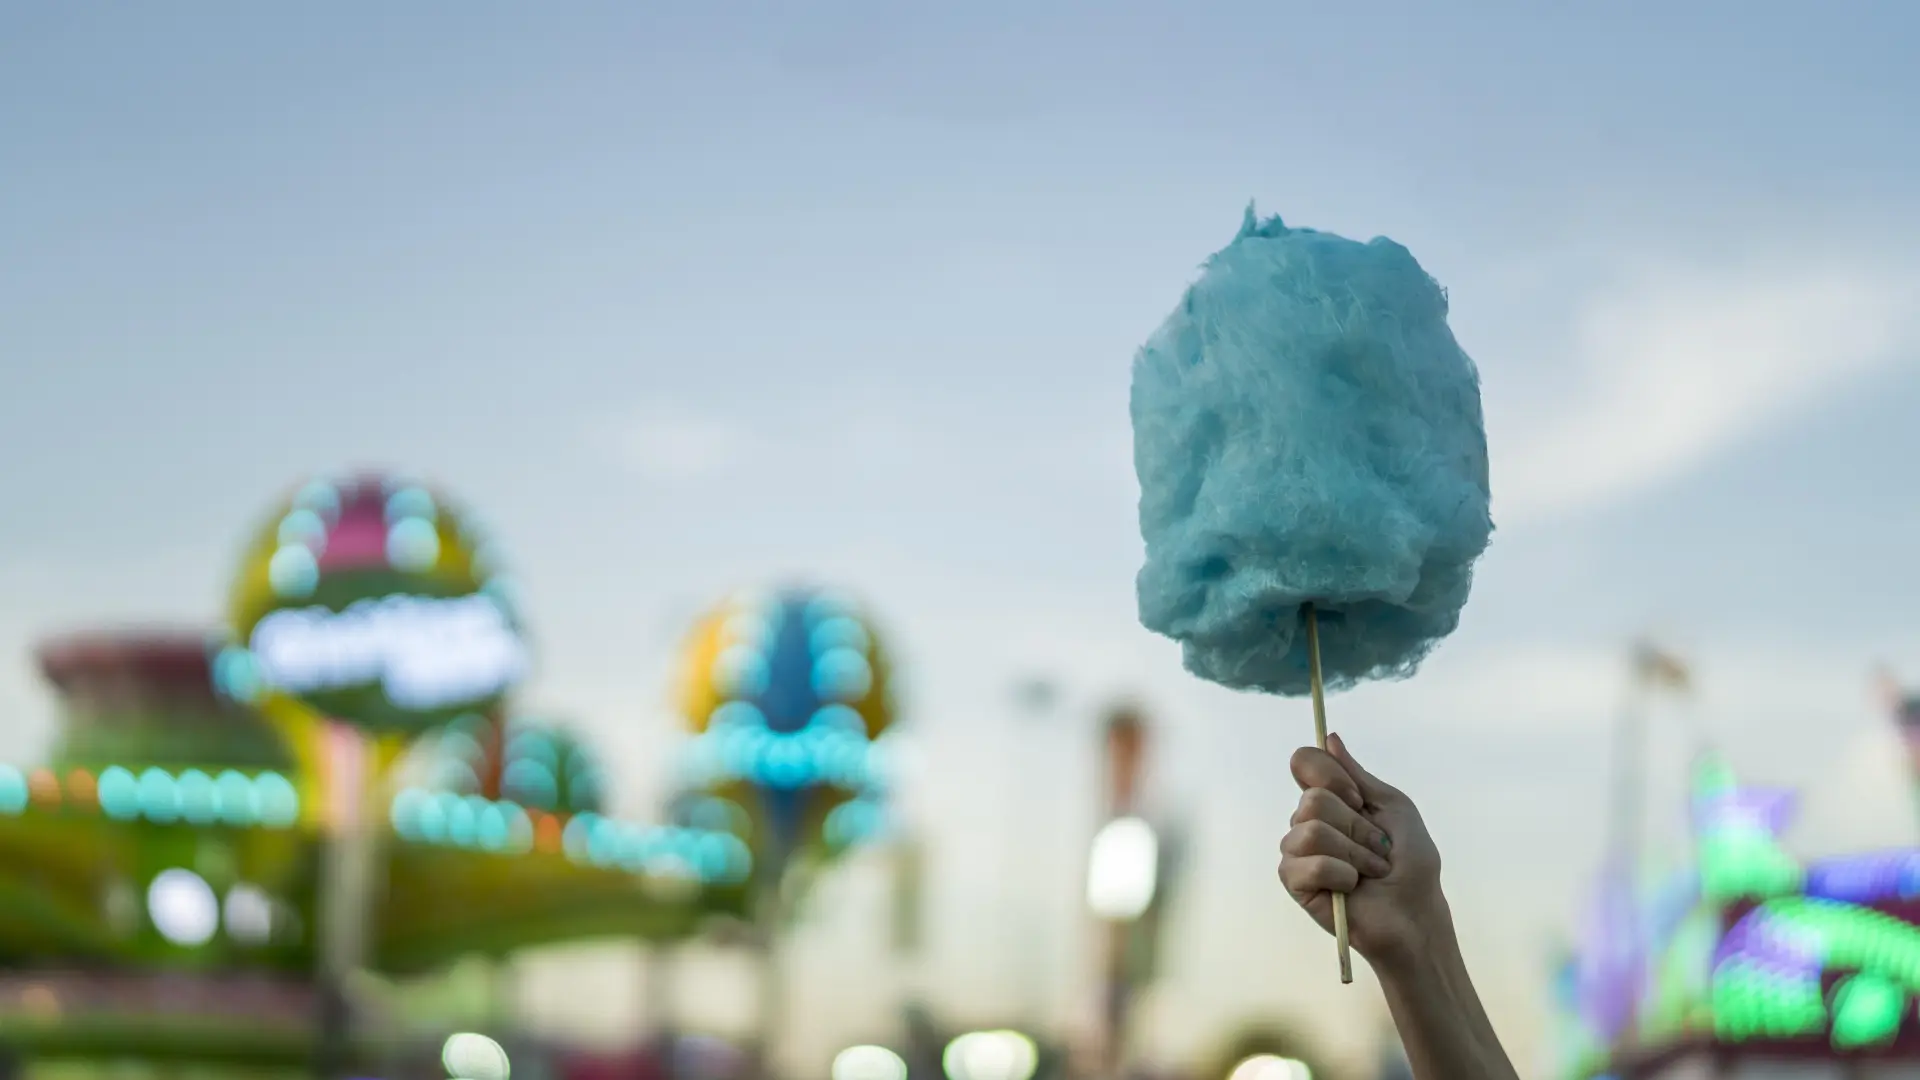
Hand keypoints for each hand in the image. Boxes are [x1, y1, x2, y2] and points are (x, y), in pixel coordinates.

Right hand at [1278, 733, 1446, 970]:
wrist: (1415, 914)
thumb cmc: (1412, 864)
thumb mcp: (1393, 808)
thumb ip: (1358, 775)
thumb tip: (1329, 738)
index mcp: (1332, 800)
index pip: (1304, 763)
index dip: (1329, 775)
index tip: (1357, 798)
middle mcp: (1310, 821)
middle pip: (1312, 799)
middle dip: (1356, 826)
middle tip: (1377, 849)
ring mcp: (1299, 852)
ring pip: (1309, 831)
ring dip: (1352, 853)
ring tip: (1369, 871)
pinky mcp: (1295, 882)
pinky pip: (1305, 864)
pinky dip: (1339, 875)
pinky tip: (1351, 888)